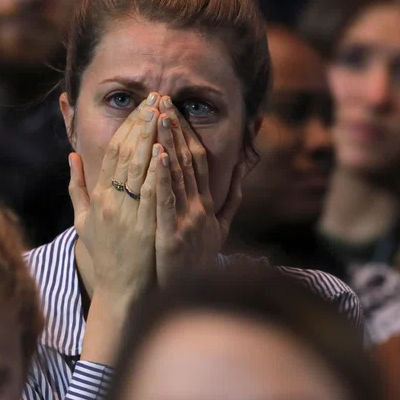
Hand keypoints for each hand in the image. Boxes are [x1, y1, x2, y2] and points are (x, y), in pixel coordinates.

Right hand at [68, 93, 162, 303]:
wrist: (121, 293)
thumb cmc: (107, 257)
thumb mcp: (84, 222)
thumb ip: (77, 188)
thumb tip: (71, 157)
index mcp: (99, 197)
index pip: (112, 152)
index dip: (127, 126)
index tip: (141, 106)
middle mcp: (111, 201)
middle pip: (126, 152)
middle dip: (142, 123)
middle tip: (155, 98)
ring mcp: (127, 214)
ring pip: (139, 167)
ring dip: (151, 137)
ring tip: (163, 112)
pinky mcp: (144, 227)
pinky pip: (151, 192)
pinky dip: (157, 170)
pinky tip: (165, 149)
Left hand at [153, 96, 245, 284]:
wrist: (184, 300)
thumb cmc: (197, 266)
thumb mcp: (220, 232)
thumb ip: (230, 202)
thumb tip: (242, 172)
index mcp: (206, 205)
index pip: (198, 161)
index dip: (186, 133)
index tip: (174, 109)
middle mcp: (200, 208)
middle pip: (188, 160)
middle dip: (175, 128)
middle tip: (162, 100)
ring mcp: (189, 219)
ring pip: (178, 173)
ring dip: (168, 142)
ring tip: (159, 116)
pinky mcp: (174, 233)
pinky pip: (167, 198)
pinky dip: (163, 174)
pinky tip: (157, 153)